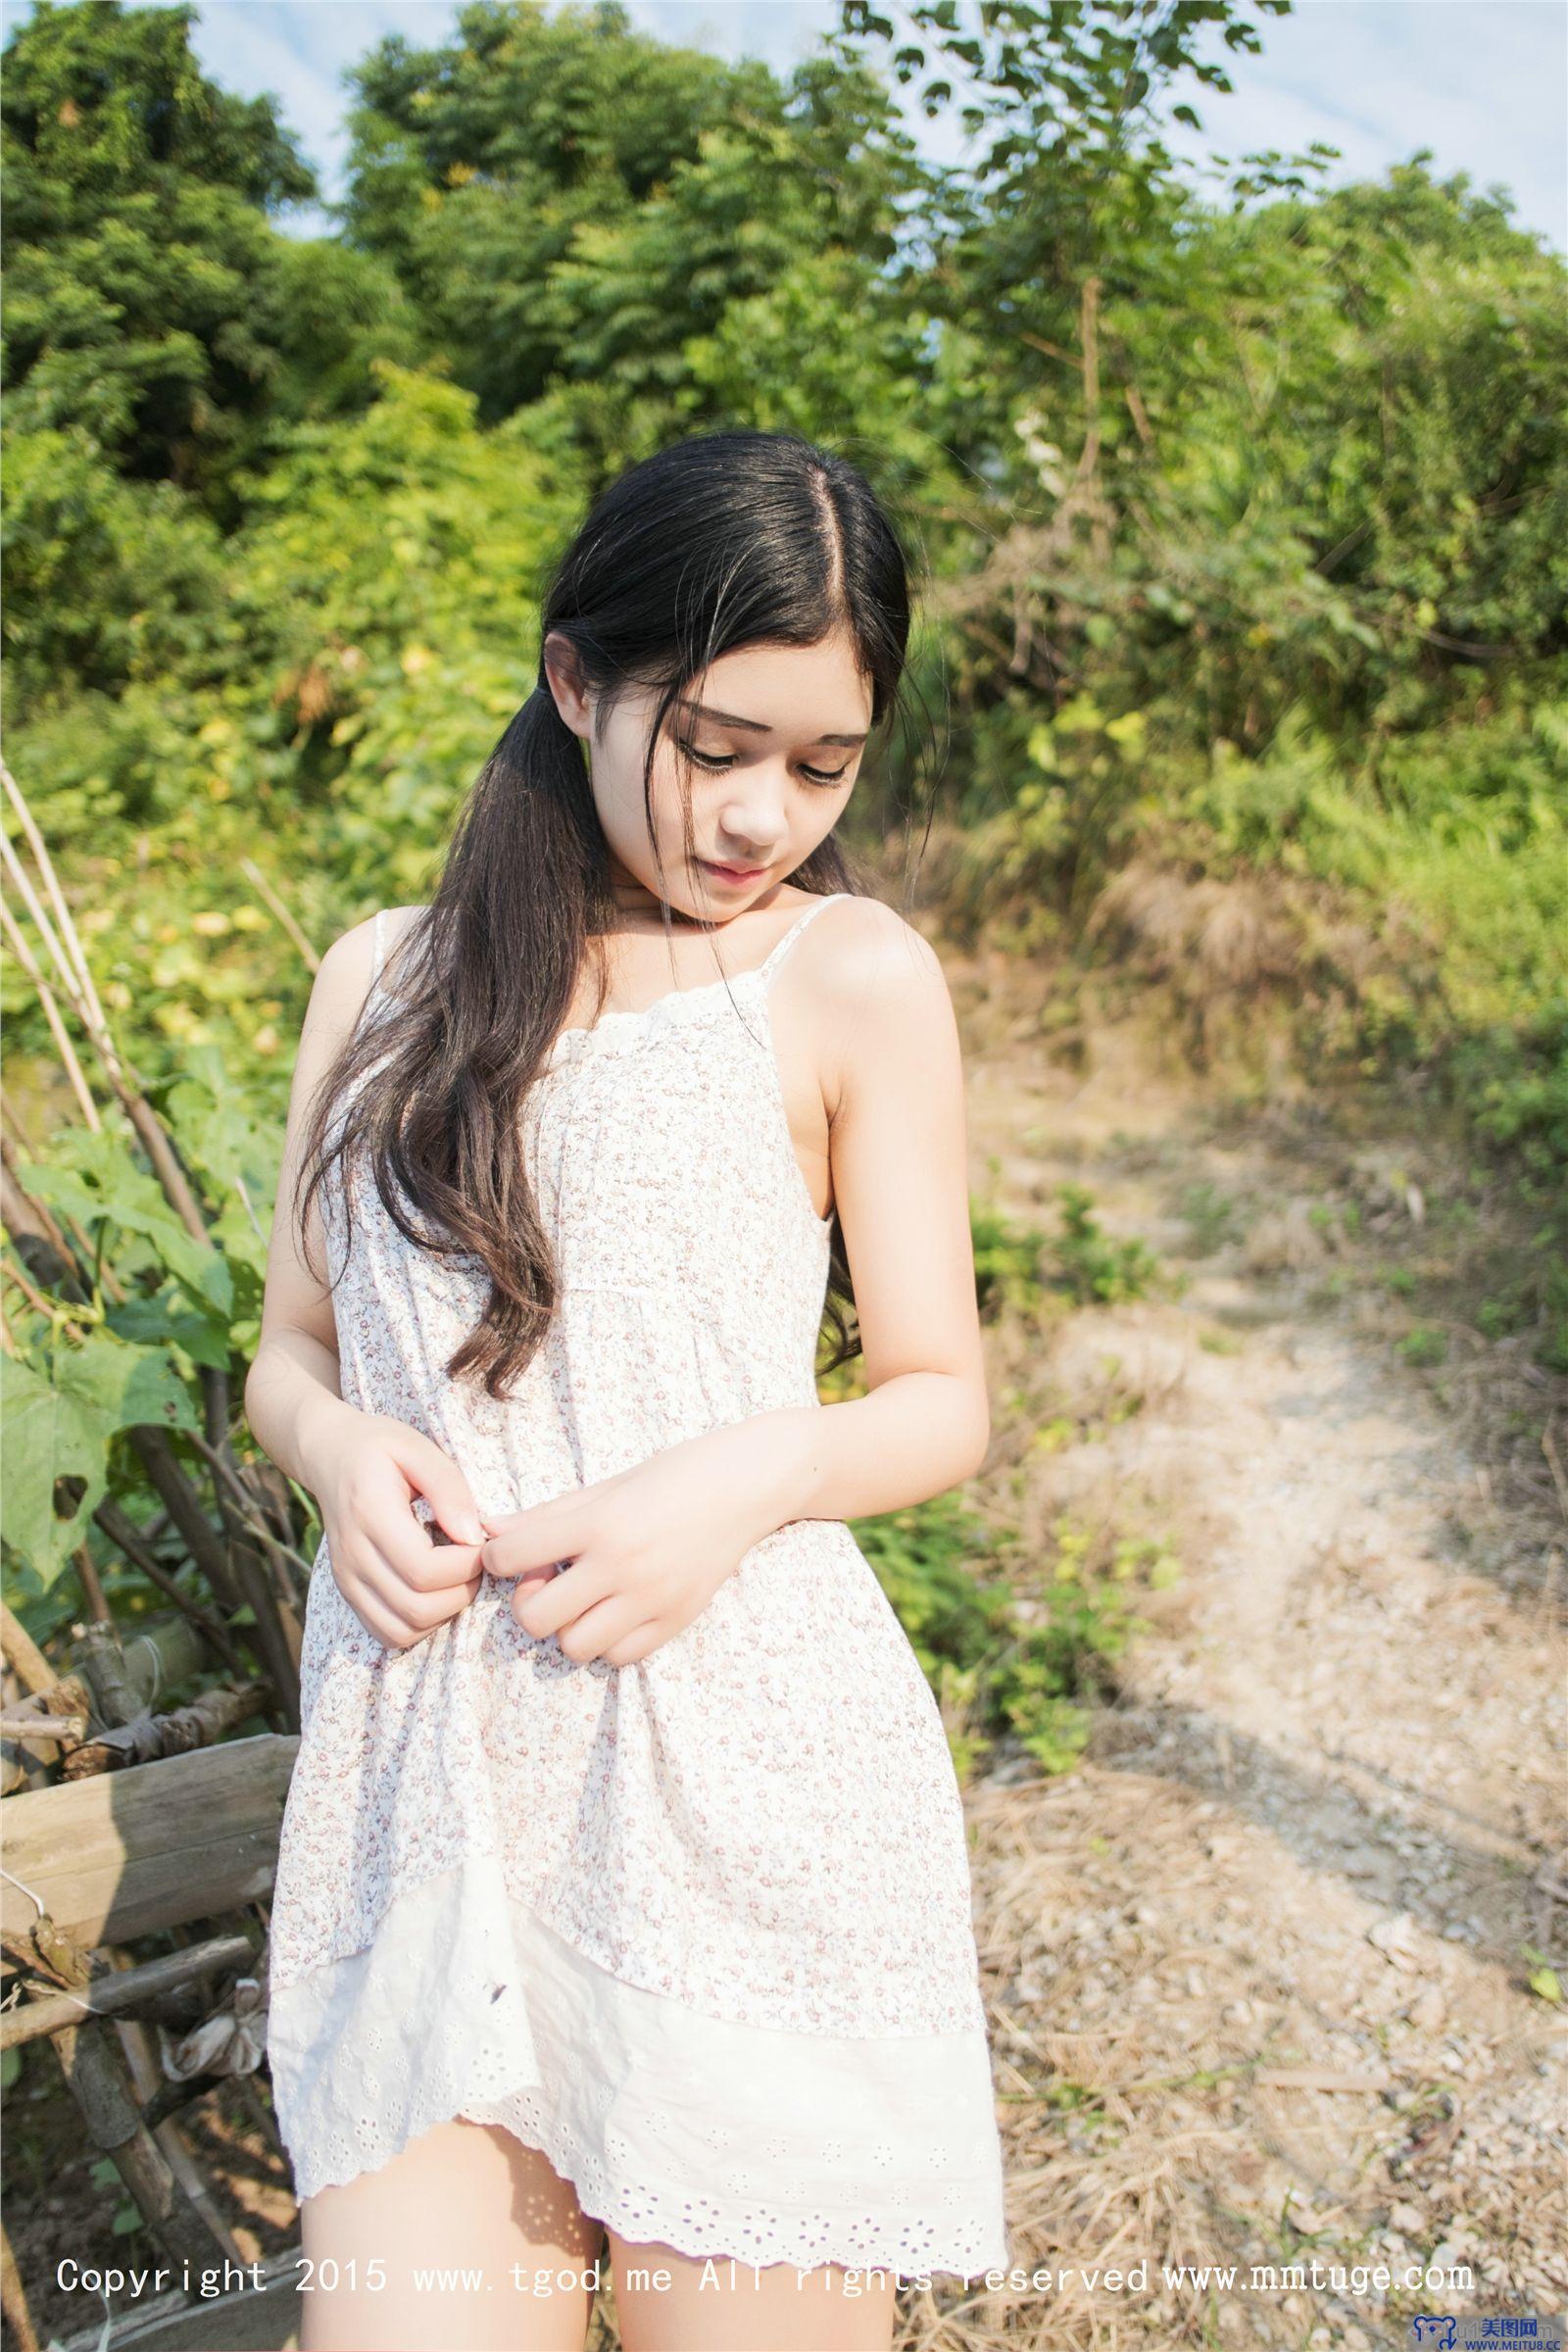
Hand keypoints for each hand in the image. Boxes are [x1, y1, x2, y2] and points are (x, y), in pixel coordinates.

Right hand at [308, 1405, 487, 1651]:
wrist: (330, 1455)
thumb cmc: (380, 1447)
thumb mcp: (418, 1448)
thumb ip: (449, 1488)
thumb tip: (474, 1537)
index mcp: (369, 1515)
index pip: (424, 1570)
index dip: (466, 1566)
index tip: (482, 1542)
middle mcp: (352, 1556)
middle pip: (416, 1608)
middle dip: (461, 1593)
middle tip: (475, 1561)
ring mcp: (347, 1580)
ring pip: (402, 1631)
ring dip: (443, 1613)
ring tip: (456, 1576)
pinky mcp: (349, 1593)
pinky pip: (388, 1634)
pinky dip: (420, 1625)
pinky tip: (434, 1591)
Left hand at [478, 1422, 788, 1665]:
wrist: (745, 1486)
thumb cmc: (673, 1476)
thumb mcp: (607, 1485)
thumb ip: (546, 1514)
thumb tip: (489, 1530)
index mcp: (598, 1523)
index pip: (512, 1557)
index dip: (496, 1558)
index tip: (508, 1554)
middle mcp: (621, 1566)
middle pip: (536, 1618)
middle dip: (529, 1602)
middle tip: (548, 1581)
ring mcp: (651, 1599)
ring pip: (576, 1646)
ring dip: (569, 1626)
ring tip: (584, 1600)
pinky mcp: (676, 1620)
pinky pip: (621, 1655)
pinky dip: (609, 1641)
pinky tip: (616, 1612)